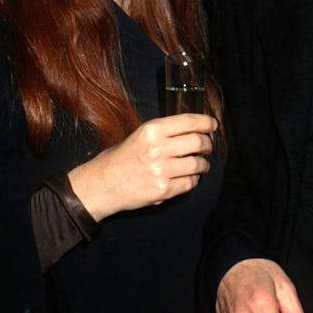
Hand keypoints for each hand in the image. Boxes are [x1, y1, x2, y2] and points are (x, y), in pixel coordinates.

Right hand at [67, 112, 216, 220]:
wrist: (100, 186)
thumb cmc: (118, 159)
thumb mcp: (138, 136)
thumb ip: (164, 133)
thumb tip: (193, 130)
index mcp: (151, 130)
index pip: (189, 122)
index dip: (206, 122)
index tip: (212, 125)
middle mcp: (157, 148)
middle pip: (198, 142)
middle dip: (207, 144)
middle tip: (207, 147)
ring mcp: (161, 171)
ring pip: (198, 164)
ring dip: (203, 164)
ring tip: (199, 165)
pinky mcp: (163, 190)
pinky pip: (190, 183)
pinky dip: (192, 180)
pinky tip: (186, 178)